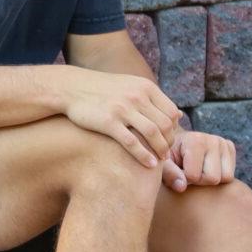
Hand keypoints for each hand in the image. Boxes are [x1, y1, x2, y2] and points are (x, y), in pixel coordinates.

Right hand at [62, 69, 182, 167]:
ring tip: (161, 160)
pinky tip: (149, 165)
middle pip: (165, 124)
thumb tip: (178, 114)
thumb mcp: (132, 86)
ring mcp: (123, 109)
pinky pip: (132, 142)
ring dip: (160, 150)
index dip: (174, 129)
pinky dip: (144, 156)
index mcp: (145, 88)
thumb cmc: (104, 91)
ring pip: (152, 133)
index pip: (171, 112)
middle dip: (169, 142)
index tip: (169, 140)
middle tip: (166, 153)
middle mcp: (137, 96)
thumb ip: (154, 100)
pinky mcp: (108, 122)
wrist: (72, 88)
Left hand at [159, 128, 237, 191]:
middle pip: (213, 178)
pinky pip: (230, 175)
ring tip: (198, 171)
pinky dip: (219, 176)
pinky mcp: (230, 147)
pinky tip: (206, 168)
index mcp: (195, 140)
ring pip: (226, 178)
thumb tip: (182, 187)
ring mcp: (224, 142)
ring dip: (211, 180)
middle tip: (189, 173)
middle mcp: (213, 139)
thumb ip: (169, 174)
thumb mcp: (162, 164)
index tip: (179, 173)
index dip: (185, 180)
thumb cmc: (168, 156)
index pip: (195, 176)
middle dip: (200, 181)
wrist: (177, 144)